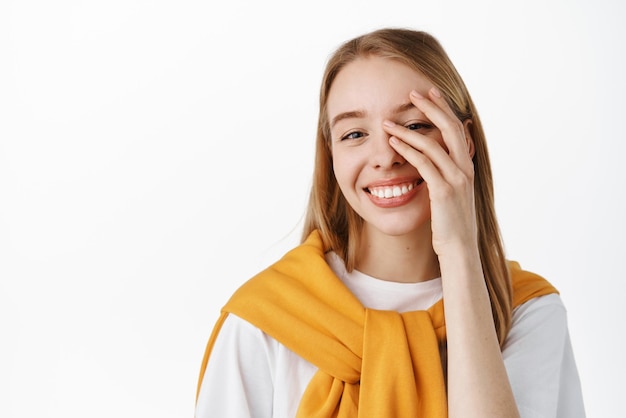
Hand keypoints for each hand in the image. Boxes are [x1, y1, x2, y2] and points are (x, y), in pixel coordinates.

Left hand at [383, 87, 476, 256]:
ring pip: (432, 144)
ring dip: (408, 129)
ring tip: (390, 121)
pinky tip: (394, 143)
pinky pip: (424, 164)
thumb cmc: (451, 224)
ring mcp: (456, 179)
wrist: (459, 250)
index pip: (456, 128)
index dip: (444, 108)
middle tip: (413, 92)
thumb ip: (446, 175)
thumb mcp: (452, 195)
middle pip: (449, 127)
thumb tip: (437, 161)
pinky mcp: (444, 191)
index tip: (430, 93)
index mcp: (467, 166)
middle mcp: (465, 169)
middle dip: (430, 107)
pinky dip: (408, 150)